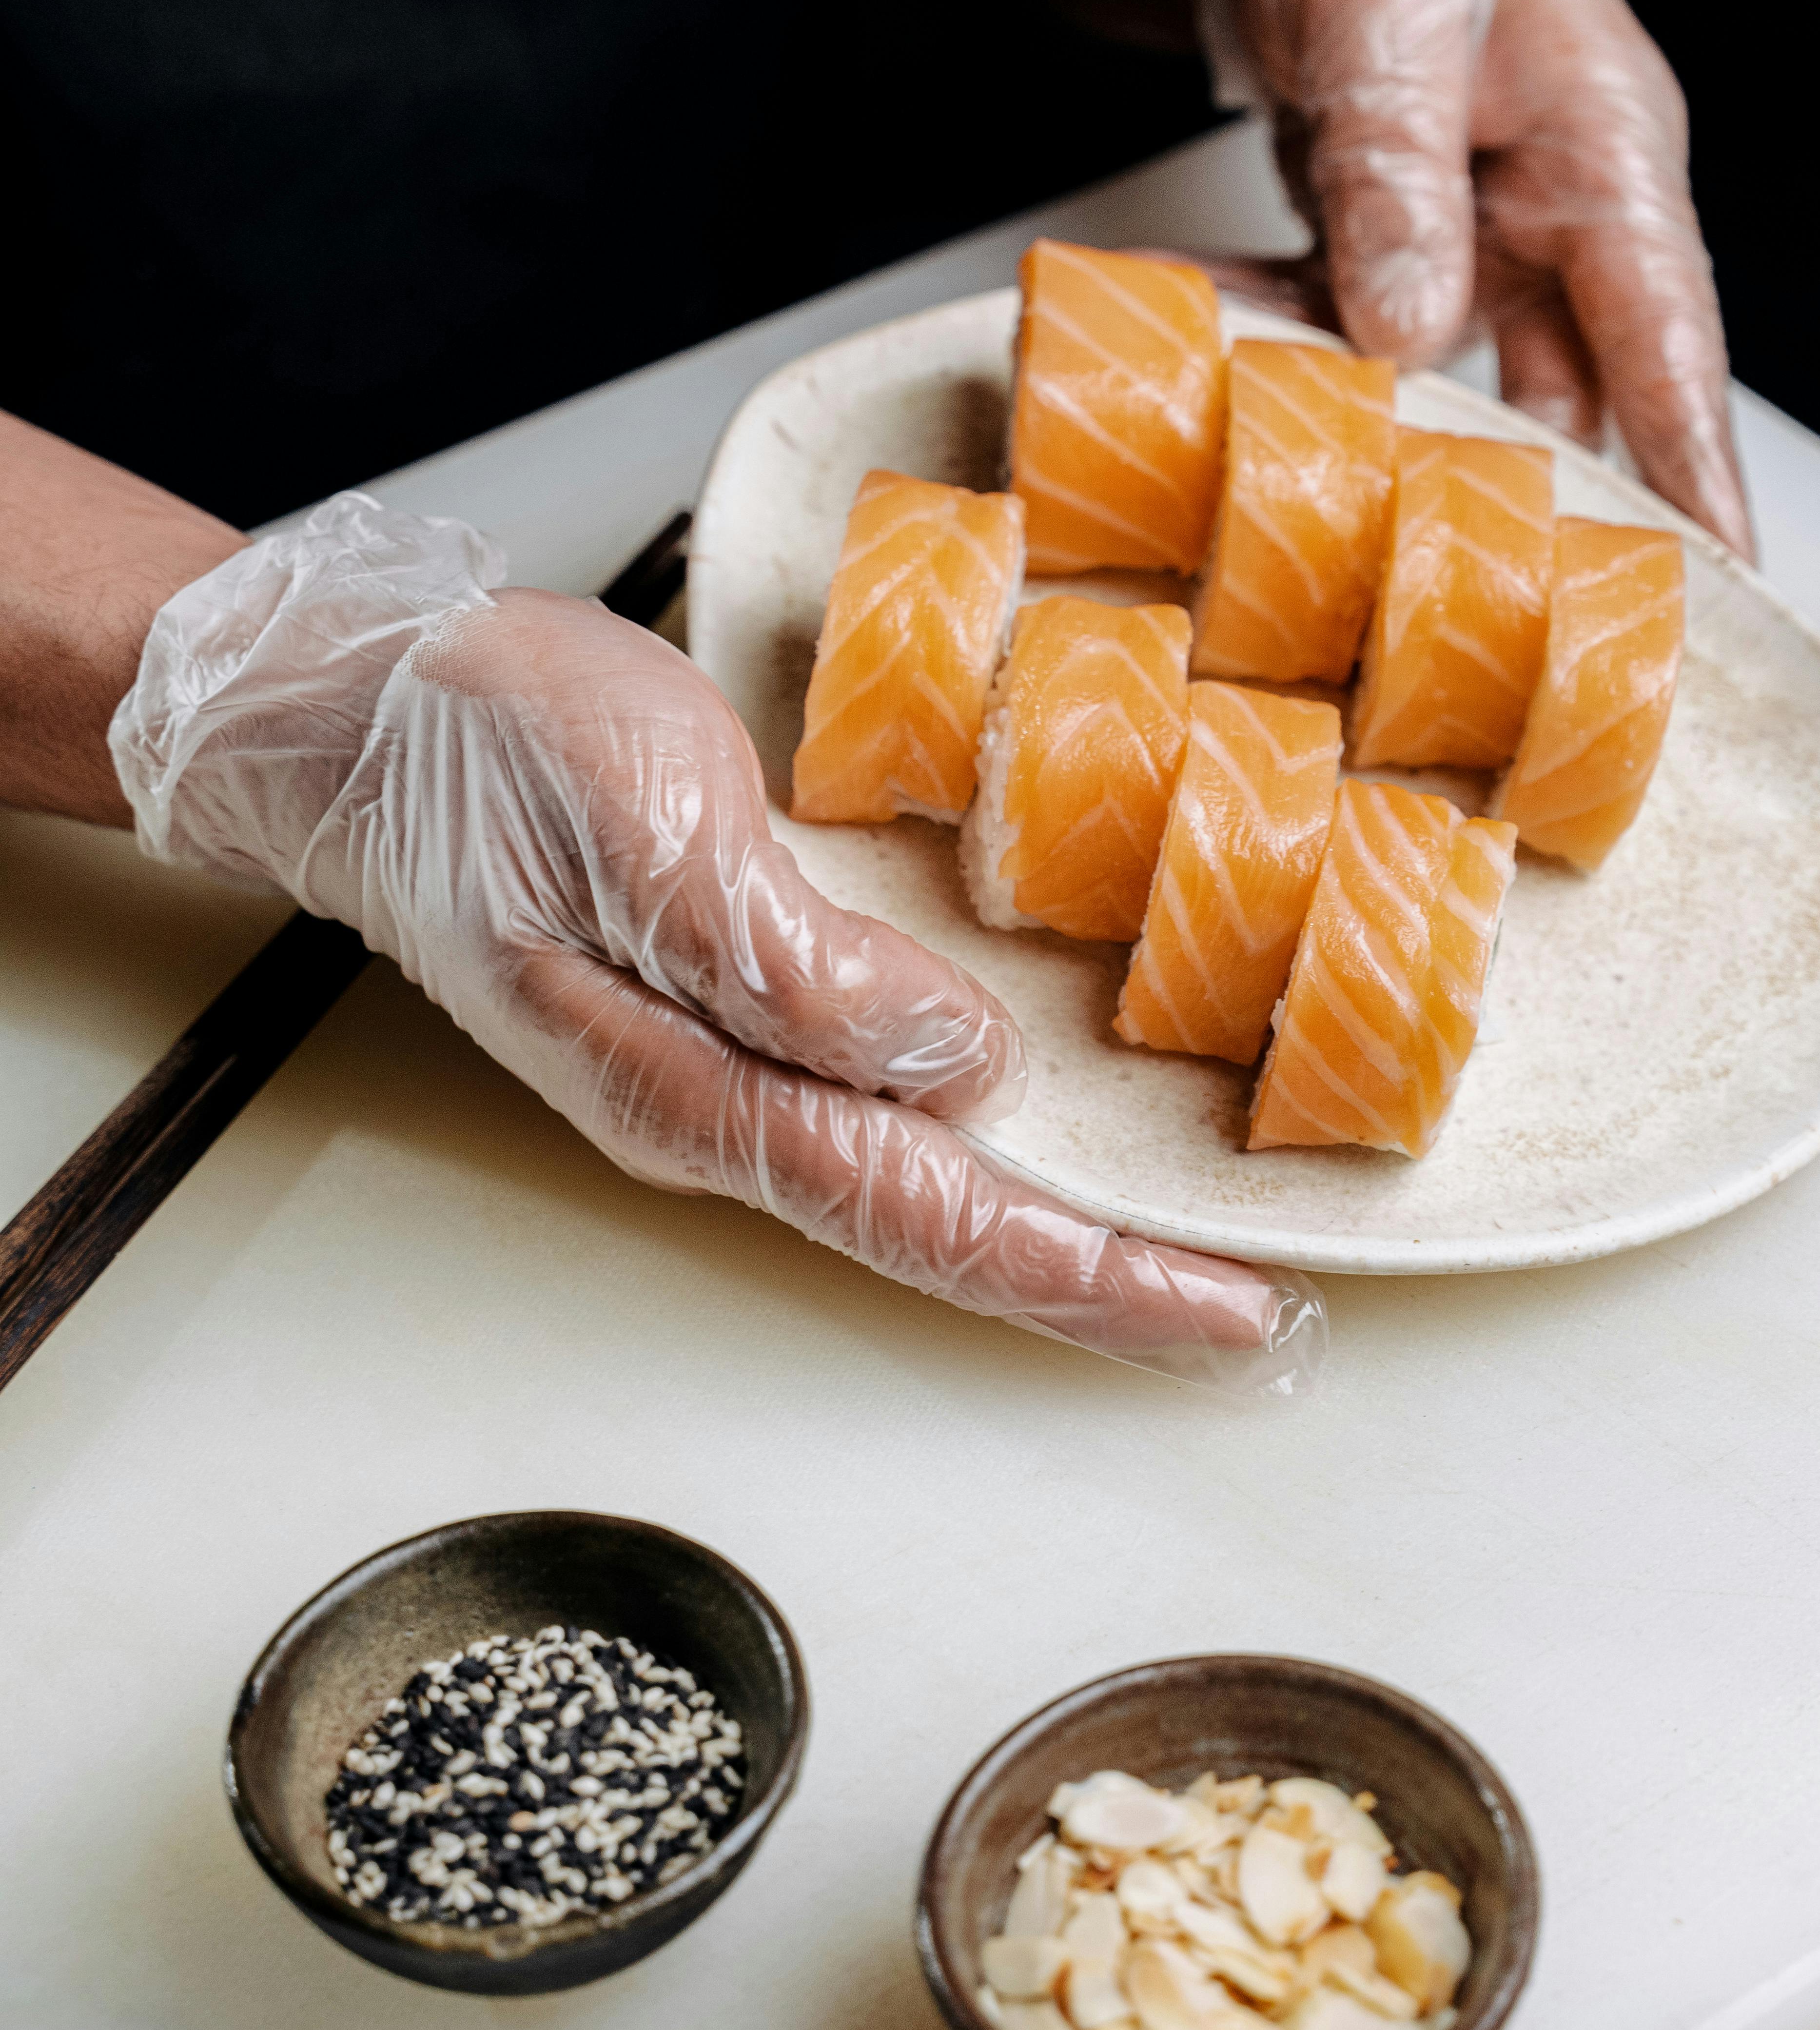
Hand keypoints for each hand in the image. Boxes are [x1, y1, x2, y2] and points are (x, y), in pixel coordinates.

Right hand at [111, 499, 1317, 1389]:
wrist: (355, 710)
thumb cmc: (486, 747)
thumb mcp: (648, 831)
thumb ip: (793, 969)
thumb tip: (954, 1067)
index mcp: (699, 1088)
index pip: (933, 1216)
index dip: (1089, 1274)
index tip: (1228, 1315)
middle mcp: (719, 1104)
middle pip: (942, 1225)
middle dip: (1101, 1279)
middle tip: (1254, 1319)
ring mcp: (723, 1058)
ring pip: (922, 1175)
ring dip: (1057, 1216)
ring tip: (1189, 1246)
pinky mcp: (733, 991)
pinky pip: (888, 1096)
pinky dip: (992, 1128)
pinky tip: (1046, 1121)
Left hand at [1228, 0, 1752, 555]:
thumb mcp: (1384, 10)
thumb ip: (1399, 167)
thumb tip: (1411, 325)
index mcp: (1604, 141)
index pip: (1668, 329)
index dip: (1695, 461)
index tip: (1722, 576)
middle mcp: (1561, 201)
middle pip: (1582, 383)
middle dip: (1556, 505)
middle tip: (1531, 624)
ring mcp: (1481, 228)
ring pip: (1455, 372)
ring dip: (1386, 432)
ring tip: (1328, 510)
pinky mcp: (1398, 239)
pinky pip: (1350, 325)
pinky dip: (1285, 347)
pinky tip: (1211, 357)